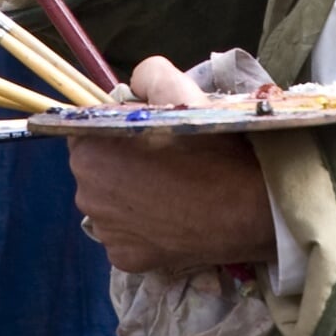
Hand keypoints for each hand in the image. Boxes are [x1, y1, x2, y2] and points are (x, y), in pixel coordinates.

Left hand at [69, 57, 275, 272]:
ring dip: (129, 196)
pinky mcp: (124, 260)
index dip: (115, 127)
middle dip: (119, 163)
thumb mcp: (180, 90)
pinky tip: (171, 219)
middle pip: (95, 169)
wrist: (249, 209)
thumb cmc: (212, 148)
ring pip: (110, 204)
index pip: (87, 129)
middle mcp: (86, 194)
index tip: (144, 132)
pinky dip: (142, 228)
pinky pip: (126, 235)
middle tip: (162, 161)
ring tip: (170, 192)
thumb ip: (146, 75)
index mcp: (90, 151)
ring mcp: (105, 232)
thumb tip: (133, 88)